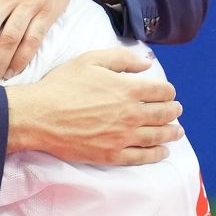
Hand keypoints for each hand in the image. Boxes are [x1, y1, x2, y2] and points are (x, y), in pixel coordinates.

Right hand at [6, 47, 183, 164]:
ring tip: (177, 131)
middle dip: (173, 111)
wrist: (39, 116)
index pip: (162, 91)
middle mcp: (131, 114)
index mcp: (128, 89)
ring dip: (171, 133)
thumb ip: (122, 59)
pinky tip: (162, 152)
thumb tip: (146, 64)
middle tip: (176, 111)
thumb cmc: (62, 85)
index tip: (168, 93)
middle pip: (164, 114)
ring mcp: (122, 137)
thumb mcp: (91, 60)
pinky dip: (156, 155)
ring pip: (157, 136)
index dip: (168, 91)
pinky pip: (141, 157)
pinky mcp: (111, 155)